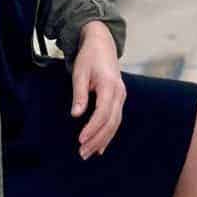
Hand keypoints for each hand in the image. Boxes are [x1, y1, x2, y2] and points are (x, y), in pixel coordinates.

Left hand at [71, 20, 125, 158]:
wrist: (102, 43)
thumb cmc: (89, 57)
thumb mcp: (80, 73)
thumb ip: (79, 94)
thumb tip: (76, 115)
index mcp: (109, 85)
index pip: (103, 112)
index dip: (92, 128)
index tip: (80, 139)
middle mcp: (119, 92)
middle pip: (111, 121)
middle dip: (97, 139)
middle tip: (82, 153)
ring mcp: (121, 95)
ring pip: (115, 123)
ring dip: (103, 139)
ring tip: (88, 153)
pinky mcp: (119, 98)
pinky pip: (115, 119)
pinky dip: (108, 133)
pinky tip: (100, 146)